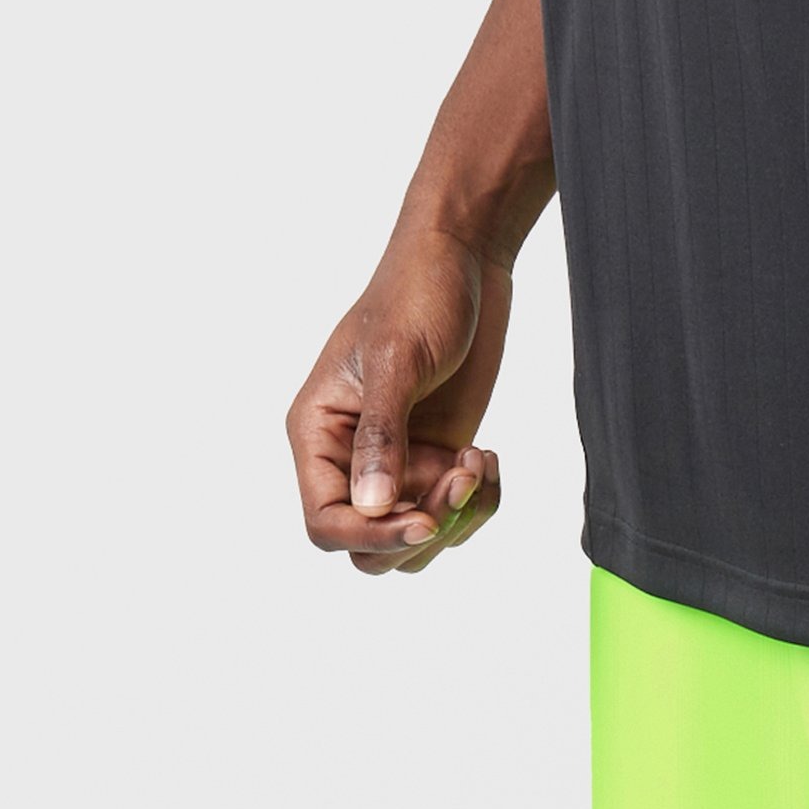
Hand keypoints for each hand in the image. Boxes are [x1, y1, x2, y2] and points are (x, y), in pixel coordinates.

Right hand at [288, 226, 510, 574]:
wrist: (465, 261)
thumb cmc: (418, 293)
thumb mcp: (396, 361)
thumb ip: (382, 437)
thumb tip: (372, 507)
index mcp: (318, 434)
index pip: (325, 521)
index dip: (371, 535)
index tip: (424, 522)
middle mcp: (350, 459)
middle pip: (371, 546)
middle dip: (423, 529)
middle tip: (462, 475)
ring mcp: (398, 465)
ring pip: (417, 541)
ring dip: (457, 517)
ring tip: (479, 461)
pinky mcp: (438, 460)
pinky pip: (453, 517)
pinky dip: (479, 502)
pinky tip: (490, 458)